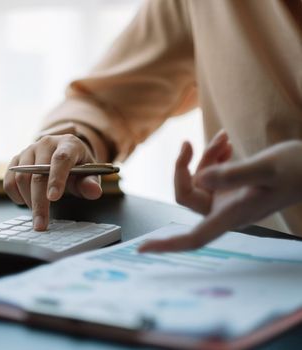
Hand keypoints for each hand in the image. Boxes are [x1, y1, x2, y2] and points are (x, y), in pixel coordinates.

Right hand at [4, 134, 102, 230]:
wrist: (64, 153)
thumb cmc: (78, 166)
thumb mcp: (90, 173)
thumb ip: (91, 183)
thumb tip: (93, 191)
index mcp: (68, 144)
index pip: (60, 159)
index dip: (56, 179)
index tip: (54, 198)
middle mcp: (46, 143)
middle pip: (37, 173)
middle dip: (39, 202)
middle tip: (41, 223)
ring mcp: (29, 150)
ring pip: (21, 177)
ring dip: (28, 200)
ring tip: (38, 212)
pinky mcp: (16, 160)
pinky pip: (9, 180)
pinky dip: (15, 195)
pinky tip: (25, 202)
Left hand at [139, 135, 301, 252]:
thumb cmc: (298, 169)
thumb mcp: (266, 167)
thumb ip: (233, 174)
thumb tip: (200, 179)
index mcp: (232, 215)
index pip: (194, 238)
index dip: (168, 245)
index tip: (142, 249)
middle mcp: (225, 210)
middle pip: (186, 193)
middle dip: (184, 167)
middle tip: (189, 143)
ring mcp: (226, 199)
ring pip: (197, 179)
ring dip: (203, 157)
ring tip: (223, 139)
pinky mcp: (230, 187)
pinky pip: (208, 172)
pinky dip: (212, 157)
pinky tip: (225, 143)